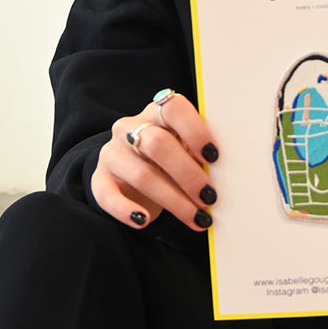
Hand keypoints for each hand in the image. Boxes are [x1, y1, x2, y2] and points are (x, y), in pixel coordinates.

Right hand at [91, 91, 218, 229]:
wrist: (131, 174)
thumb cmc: (169, 160)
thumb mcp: (184, 149)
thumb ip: (199, 153)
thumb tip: (228, 174)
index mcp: (157, 112)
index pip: (173, 107)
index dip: (195, 130)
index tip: (214, 157)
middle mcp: (130, 128)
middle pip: (157, 144)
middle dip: (188, 174)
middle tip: (210, 197)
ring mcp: (112, 153)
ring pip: (142, 175)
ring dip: (173, 200)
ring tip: (197, 218)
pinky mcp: (99, 179)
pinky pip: (107, 195)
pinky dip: (126, 210)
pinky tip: (144, 221)